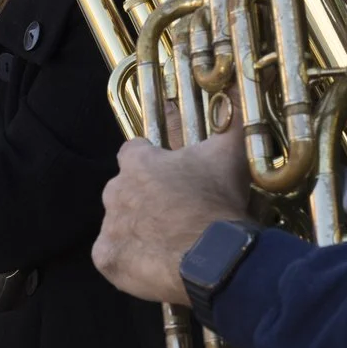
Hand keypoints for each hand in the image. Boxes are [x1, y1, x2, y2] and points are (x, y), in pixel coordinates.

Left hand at [92, 133, 250, 303]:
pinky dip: (129, 260)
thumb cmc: (217, 200)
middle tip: (175, 213)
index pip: (133, 152)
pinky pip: (112, 257)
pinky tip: (154, 263)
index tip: (172, 176)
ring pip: (119, 225)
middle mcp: (114, 191)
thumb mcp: (230, 153)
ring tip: (169, 242)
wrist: (214, 257)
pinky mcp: (106, 259)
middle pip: (124, 191)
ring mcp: (109, 228)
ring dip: (138, 231)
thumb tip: (240, 84)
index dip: (152, 162)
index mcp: (137, 163)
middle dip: (144, 199)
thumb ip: (232, 118)